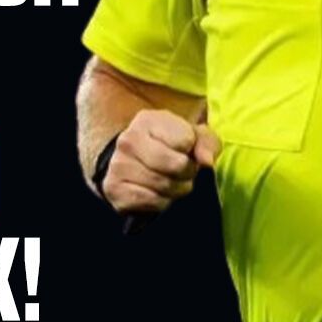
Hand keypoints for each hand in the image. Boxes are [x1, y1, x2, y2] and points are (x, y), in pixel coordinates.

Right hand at [102, 109, 220, 214]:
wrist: (132, 163)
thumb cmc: (169, 147)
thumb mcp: (192, 137)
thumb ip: (207, 143)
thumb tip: (207, 162)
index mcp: (148, 120)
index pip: (186, 140)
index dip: (193, 150)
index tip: (186, 151)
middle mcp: (128, 139)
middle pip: (176, 165)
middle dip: (187, 173)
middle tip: (183, 172)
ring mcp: (118, 165)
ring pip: (165, 186)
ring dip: (176, 189)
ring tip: (171, 182)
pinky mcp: (114, 189)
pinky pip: (152, 202)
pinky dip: (162, 202)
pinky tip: (157, 193)